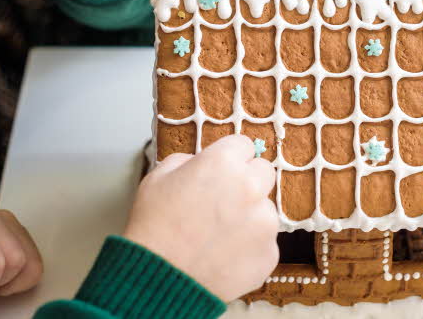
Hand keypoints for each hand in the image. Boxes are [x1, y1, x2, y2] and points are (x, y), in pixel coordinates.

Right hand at [124, 135, 278, 300]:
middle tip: (223, 200)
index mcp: (224, 162)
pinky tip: (223, 254)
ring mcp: (264, 222)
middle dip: (247, 181)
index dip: (230, 158)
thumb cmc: (153, 229)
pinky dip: (249, 247)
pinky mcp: (269, 253)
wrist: (158, 279)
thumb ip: (186, 161)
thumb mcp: (157, 178)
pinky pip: (264, 242)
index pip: (243, 145)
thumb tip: (200, 163)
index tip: (223, 169)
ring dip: (249, 217)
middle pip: (263, 172)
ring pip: (265, 209)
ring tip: (217, 235)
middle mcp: (250, 187)